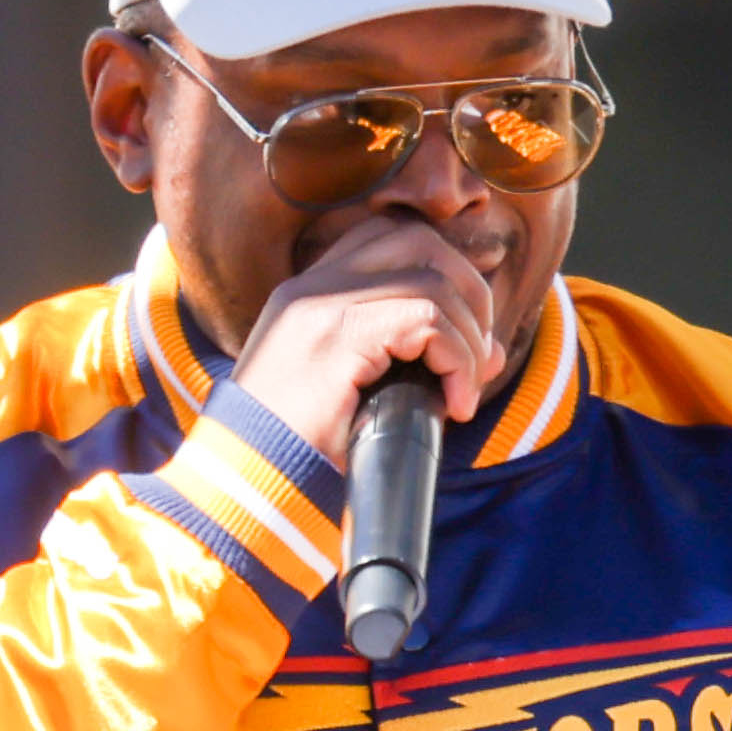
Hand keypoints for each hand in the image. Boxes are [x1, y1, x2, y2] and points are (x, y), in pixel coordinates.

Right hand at [225, 214, 511, 456]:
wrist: (241, 491)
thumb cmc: (295, 455)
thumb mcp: (349, 395)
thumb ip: (406, 361)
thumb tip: (489, 351)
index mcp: (305, 296)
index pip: (388, 239)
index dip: (442, 274)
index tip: (457, 337)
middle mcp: (310, 288)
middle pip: (419, 241)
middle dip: (470, 293)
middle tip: (476, 358)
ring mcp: (321, 306)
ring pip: (433, 278)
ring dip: (468, 336)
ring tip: (463, 388)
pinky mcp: (338, 335)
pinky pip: (428, 319)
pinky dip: (457, 361)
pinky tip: (454, 405)